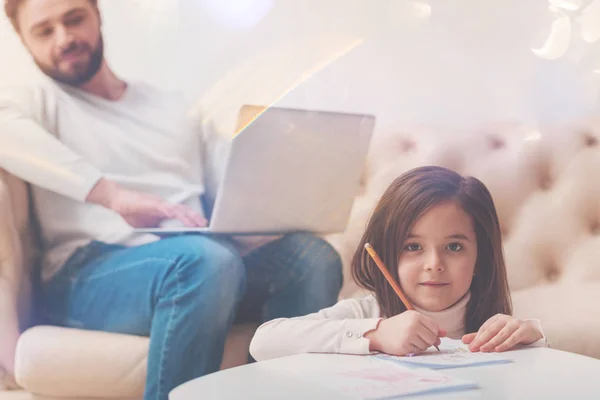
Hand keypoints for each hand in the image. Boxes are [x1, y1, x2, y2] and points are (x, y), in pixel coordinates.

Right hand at [86, 179, 206, 227]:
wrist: (115, 202)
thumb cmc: (129, 213)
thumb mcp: (144, 227)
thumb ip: (155, 232)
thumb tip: (165, 240)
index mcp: (163, 212)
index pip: (181, 215)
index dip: (191, 220)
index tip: (200, 227)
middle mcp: (164, 206)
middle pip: (184, 211)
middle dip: (195, 218)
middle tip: (205, 225)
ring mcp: (160, 204)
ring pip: (179, 210)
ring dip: (190, 217)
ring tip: (199, 224)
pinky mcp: (154, 203)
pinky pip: (168, 209)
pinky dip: (177, 214)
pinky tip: (183, 219)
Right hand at [364, 310, 445, 355]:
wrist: (379, 333)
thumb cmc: (397, 326)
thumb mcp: (412, 321)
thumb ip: (428, 326)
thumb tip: (445, 333)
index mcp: (415, 315)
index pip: (434, 327)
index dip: (433, 333)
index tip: (426, 333)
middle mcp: (412, 324)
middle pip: (432, 337)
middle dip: (428, 341)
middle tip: (418, 338)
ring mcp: (408, 336)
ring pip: (426, 345)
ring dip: (421, 346)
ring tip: (411, 340)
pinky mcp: (405, 346)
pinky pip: (418, 351)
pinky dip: (414, 350)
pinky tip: (407, 344)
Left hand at [462, 314, 542, 352]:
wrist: (532, 331)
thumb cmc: (512, 332)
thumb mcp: (496, 333)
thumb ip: (481, 336)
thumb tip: (464, 340)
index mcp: (497, 318)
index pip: (484, 328)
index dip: (477, 337)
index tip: (470, 346)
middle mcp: (505, 319)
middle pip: (491, 330)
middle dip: (481, 340)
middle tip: (473, 348)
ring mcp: (515, 323)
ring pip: (501, 334)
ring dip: (491, 342)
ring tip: (483, 349)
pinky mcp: (523, 329)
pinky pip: (513, 337)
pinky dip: (505, 344)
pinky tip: (498, 349)